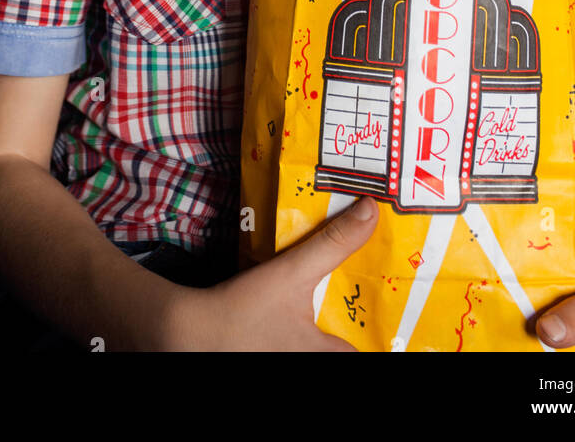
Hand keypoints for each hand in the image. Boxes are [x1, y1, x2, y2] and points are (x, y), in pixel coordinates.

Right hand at [168, 197, 379, 351]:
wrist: (189, 334)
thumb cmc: (244, 311)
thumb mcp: (293, 273)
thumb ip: (334, 243)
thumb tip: (371, 211)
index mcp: (328, 357)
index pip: (367, 346)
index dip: (377, 326)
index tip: (385, 300)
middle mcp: (312, 364)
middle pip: (345, 343)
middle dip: (352, 321)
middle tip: (362, 289)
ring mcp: (288, 362)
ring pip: (320, 343)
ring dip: (329, 322)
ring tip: (334, 292)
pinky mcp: (269, 356)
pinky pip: (299, 343)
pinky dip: (303, 331)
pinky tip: (301, 309)